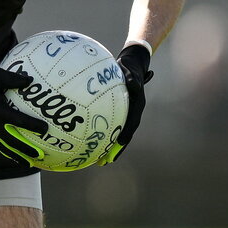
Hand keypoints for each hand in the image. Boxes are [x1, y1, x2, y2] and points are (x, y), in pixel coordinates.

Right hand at [0, 59, 47, 164]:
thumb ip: (14, 79)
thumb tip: (31, 81)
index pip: (17, 120)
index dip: (32, 125)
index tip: (45, 128)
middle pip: (11, 140)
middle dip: (26, 148)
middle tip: (40, 154)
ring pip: (4, 147)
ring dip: (17, 156)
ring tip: (29, 164)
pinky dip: (6, 154)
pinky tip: (16, 159)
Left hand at [97, 44, 152, 164]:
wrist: (132, 65)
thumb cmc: (129, 67)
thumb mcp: (130, 70)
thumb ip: (132, 78)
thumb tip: (133, 83)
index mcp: (137, 106)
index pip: (131, 124)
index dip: (124, 137)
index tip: (117, 146)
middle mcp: (132, 113)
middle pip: (124, 135)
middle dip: (115, 150)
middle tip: (104, 162)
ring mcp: (125, 114)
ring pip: (118, 134)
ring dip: (109, 148)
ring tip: (98, 161)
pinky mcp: (118, 114)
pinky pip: (111, 128)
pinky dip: (103, 137)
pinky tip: (91, 144)